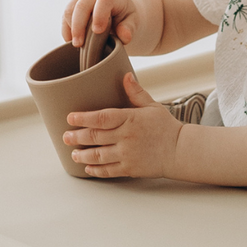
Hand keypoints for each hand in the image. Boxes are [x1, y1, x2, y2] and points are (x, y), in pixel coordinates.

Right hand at [62, 0, 142, 50]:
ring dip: (70, 28)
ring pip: (69, 9)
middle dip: (78, 26)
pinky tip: (71, 40)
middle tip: (79, 45)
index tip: (97, 31)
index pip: (104, 0)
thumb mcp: (134, 22)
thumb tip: (125, 37)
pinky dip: (66, 29)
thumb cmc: (127, 17)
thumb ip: (130, 28)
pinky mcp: (74, 5)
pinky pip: (65, 16)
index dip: (99, 15)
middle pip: (81, 5)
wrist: (120, 10)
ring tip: (76, 45)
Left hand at [66, 73, 182, 177]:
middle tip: (66, 136)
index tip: (70, 117)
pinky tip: (88, 168)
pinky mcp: (130, 168)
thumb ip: (136, 93)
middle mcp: (126, 137)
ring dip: (82, 155)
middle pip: (95, 137)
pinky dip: (96, 170)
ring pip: (98, 155)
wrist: (181, 151)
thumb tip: (125, 76)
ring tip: (73, 153)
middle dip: (77, 137)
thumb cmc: (166, 128)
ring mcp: (127, 154)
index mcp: (130, 119)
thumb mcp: (153, 106)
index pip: (101, 117)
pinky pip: (108, 170)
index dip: (83, 118)